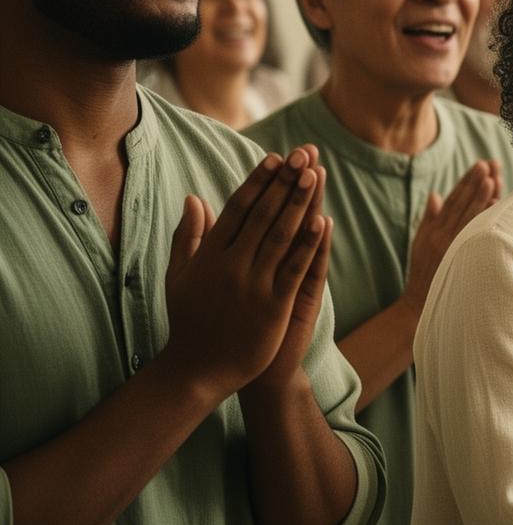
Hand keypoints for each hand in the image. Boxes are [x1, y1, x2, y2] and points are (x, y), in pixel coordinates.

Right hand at [160, 148, 330, 397]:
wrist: (197, 370)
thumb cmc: (188, 320)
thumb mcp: (178, 274)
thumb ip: (188, 235)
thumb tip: (194, 197)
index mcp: (208, 255)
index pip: (237, 208)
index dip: (258, 181)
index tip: (275, 158)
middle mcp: (230, 265)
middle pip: (262, 215)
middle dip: (284, 182)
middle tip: (303, 154)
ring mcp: (252, 285)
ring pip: (281, 236)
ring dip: (299, 203)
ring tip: (315, 174)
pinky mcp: (272, 306)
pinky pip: (294, 269)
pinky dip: (309, 244)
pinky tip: (322, 221)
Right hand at [403, 160, 502, 306]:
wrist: (418, 304)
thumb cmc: (422, 272)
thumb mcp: (420, 242)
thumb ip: (429, 218)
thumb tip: (435, 194)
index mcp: (433, 230)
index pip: (451, 200)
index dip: (464, 183)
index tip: (477, 166)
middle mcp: (442, 236)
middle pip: (461, 205)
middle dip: (474, 184)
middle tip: (487, 165)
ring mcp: (451, 248)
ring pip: (468, 218)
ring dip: (480, 198)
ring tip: (491, 180)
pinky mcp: (458, 259)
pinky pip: (473, 236)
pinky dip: (483, 222)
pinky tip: (494, 209)